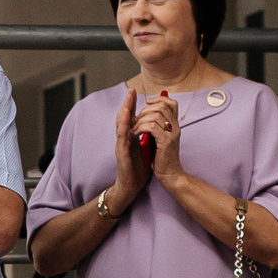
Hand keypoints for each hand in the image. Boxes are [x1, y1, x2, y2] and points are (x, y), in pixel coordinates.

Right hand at [103, 89, 155, 211]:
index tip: (137, 92)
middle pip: (124, 117)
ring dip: (124, 111)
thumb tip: (157, 126)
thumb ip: (149, 137)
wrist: (131, 185)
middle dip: (128, 103)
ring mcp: (121, 144)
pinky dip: (123, 126)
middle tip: (131, 91)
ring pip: (121, 124)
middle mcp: (124, 138)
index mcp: (131, 137)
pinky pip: (121, 136)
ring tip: (127, 100)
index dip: (134, 104)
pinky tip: (126, 118)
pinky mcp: (121, 152)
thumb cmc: (138, 169)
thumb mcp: (146, 149)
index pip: (132, 117)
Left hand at [131, 87, 182, 191]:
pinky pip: (151, 126)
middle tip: (137, 120)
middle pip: (162, 106)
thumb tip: (146, 115)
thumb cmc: (163, 158)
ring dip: (140, 120)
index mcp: (175, 125)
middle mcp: (175, 127)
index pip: (172, 103)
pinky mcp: (166, 142)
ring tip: (134, 129)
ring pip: (155, 115)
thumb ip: (156, 126)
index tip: (147, 103)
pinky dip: (141, 128)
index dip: (159, 98)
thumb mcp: (160, 138)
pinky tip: (136, 134)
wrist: (171, 175)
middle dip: (145, 110)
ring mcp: (172, 134)